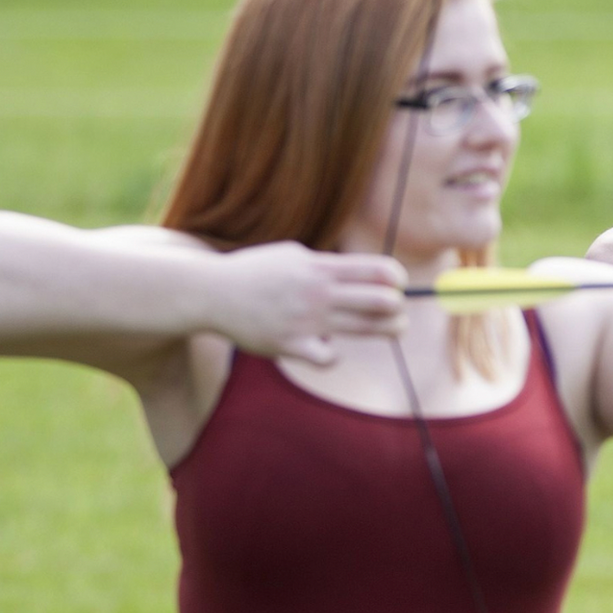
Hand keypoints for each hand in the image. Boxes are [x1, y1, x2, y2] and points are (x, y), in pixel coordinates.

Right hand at [208, 242, 406, 363]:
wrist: (212, 294)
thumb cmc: (256, 272)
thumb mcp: (293, 255)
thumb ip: (327, 265)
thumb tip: (364, 273)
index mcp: (321, 267)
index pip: (378, 270)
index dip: (397, 278)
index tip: (400, 284)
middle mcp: (318, 293)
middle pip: (381, 302)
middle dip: (397, 307)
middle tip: (398, 310)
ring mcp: (306, 321)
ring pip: (365, 329)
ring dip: (387, 330)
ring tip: (395, 329)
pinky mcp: (290, 346)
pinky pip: (328, 357)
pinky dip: (333, 355)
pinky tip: (328, 349)